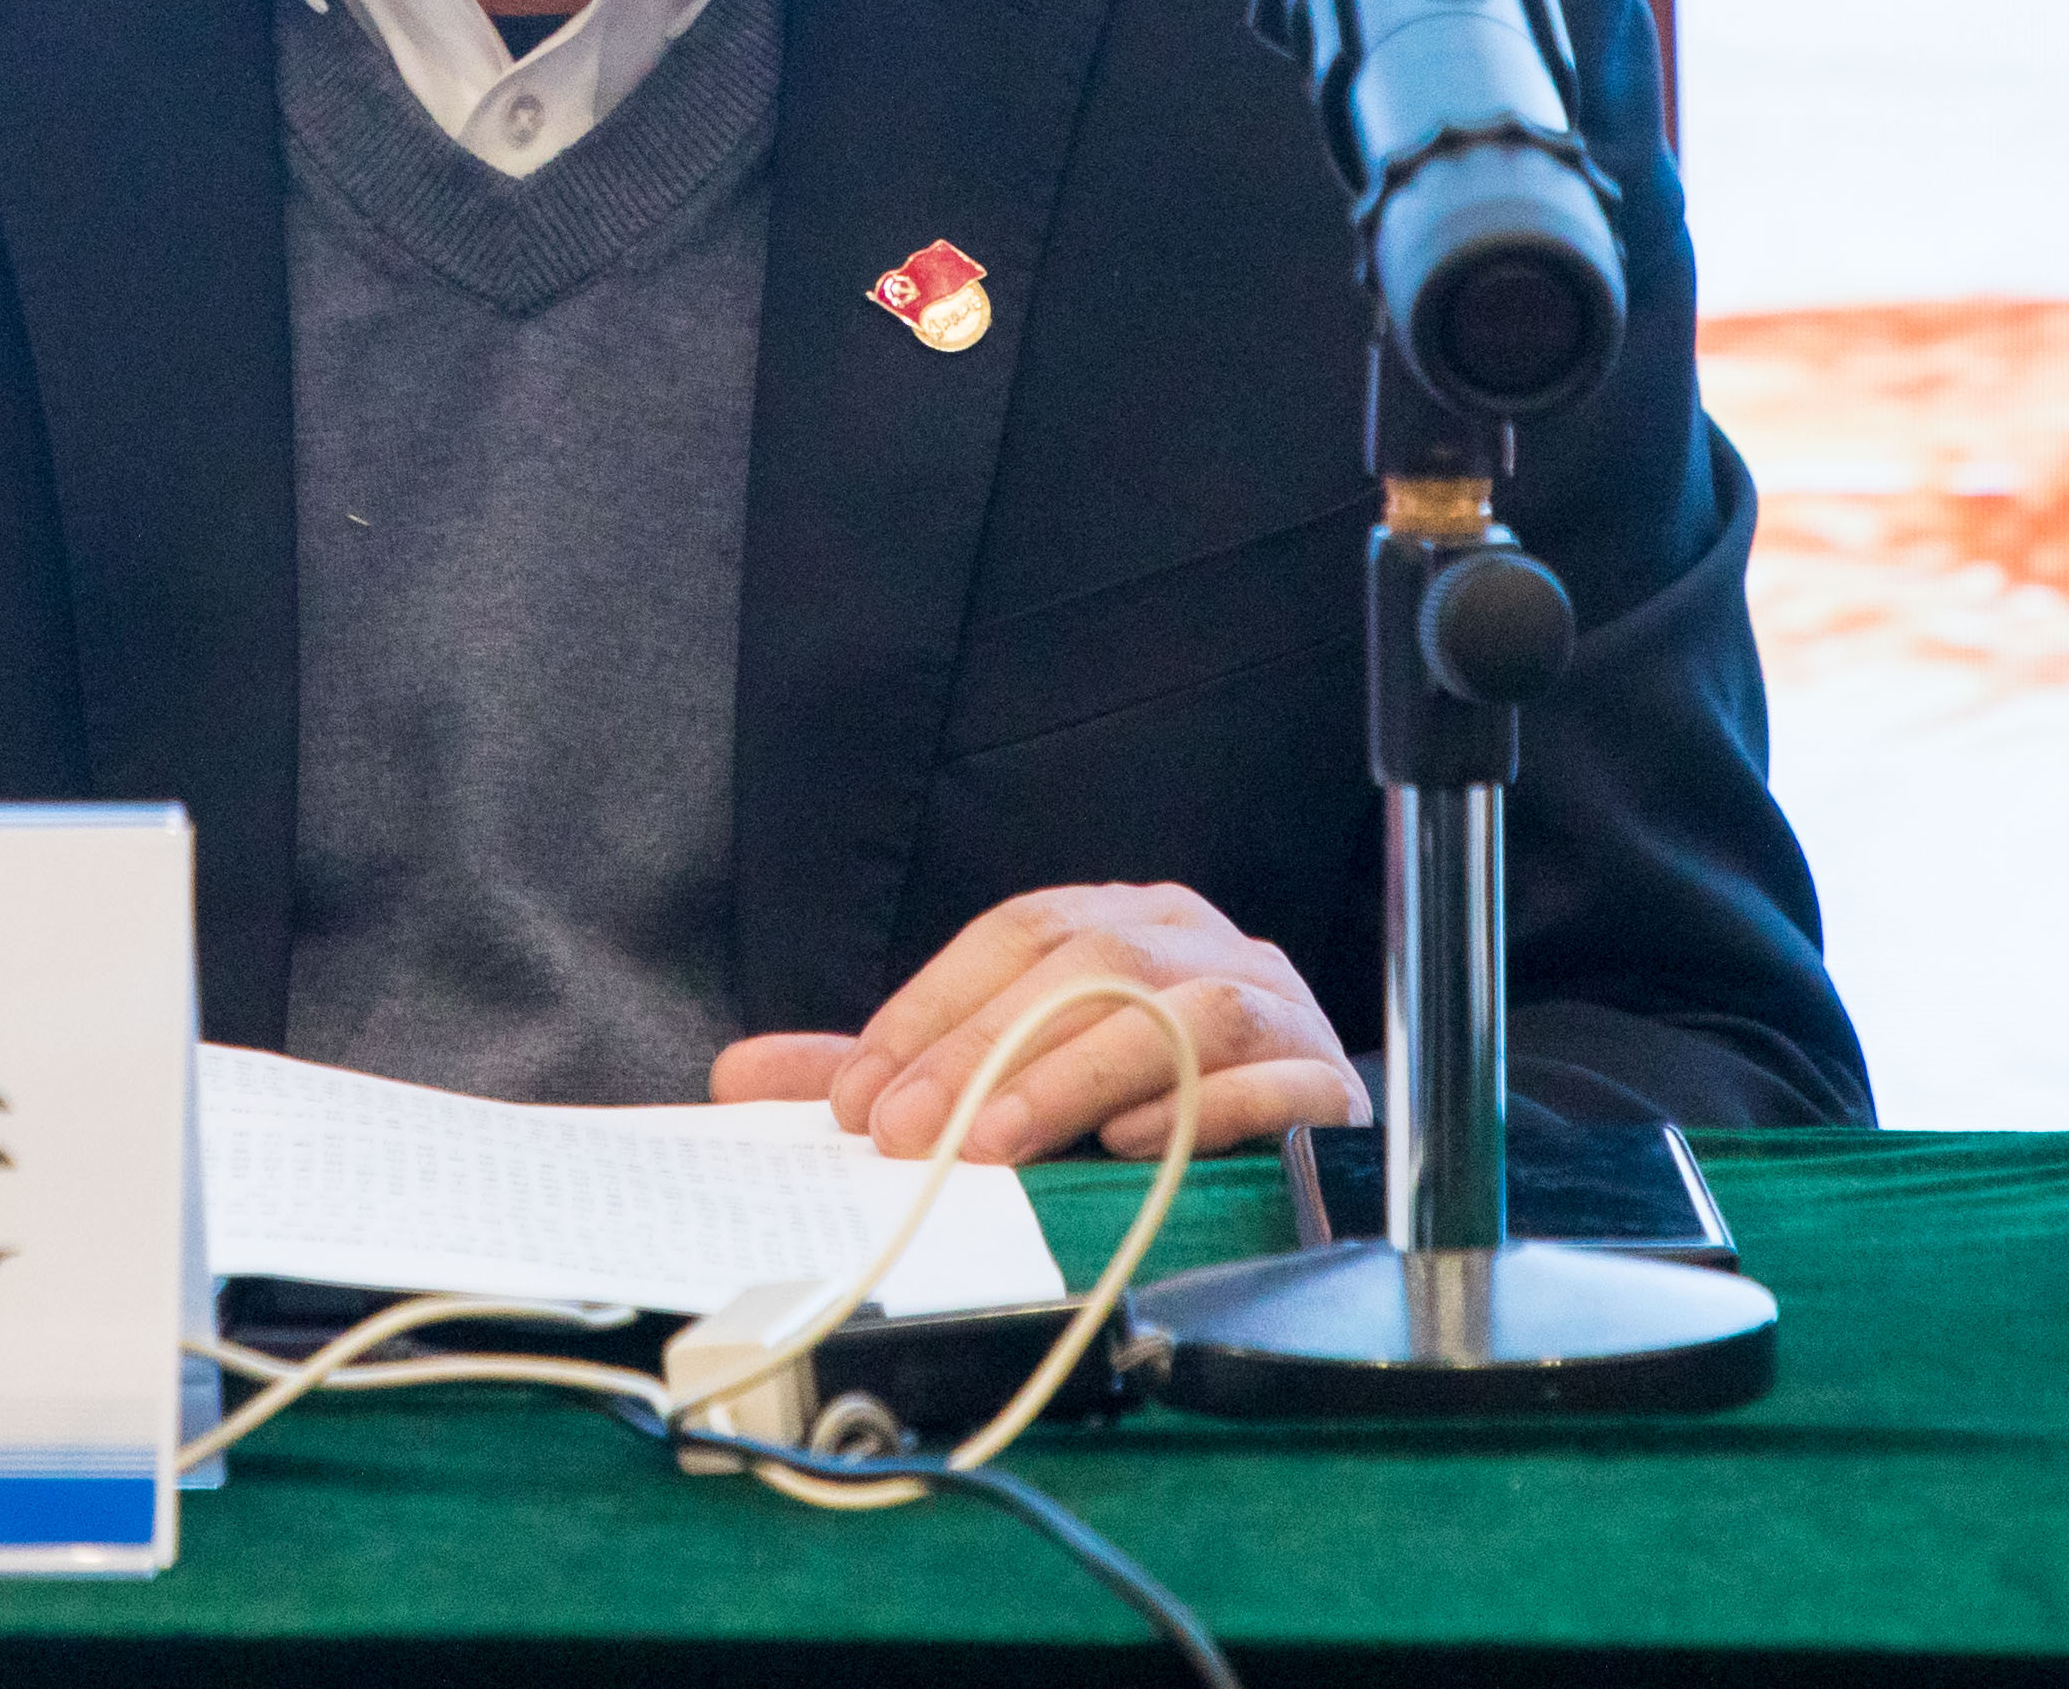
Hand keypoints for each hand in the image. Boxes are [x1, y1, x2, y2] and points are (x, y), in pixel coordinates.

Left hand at [709, 883, 1369, 1162]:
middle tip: (901, 1134)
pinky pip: (1272, 1080)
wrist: (1307, 1150)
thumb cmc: (1140, 1105)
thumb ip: (892, 1073)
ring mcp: (1275, 1005)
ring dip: (1074, 1076)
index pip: (1017, 934)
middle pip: (1087, 966)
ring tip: (994, 1143)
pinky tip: (1136, 1145)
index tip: (851, 1094)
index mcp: (1124, 919)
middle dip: (981, 1051)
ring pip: (1174, 1011)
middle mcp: (1199, 942)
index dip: (929, 1008)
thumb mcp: (1005, 1081)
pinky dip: (1202, 1108)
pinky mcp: (1326, 1082)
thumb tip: (742, 1075)